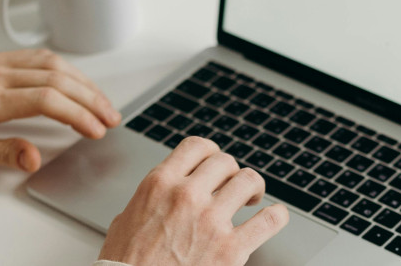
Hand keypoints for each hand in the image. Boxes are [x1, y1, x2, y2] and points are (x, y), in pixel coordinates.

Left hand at [0, 49, 120, 171]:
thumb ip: (2, 153)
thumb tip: (35, 157)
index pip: (46, 100)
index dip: (77, 114)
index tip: (96, 130)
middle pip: (58, 79)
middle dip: (91, 99)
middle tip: (111, 118)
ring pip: (54, 63)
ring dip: (84, 82)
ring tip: (102, 103)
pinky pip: (41, 57)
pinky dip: (67, 69)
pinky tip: (79, 83)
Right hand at [99, 136, 288, 265]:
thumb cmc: (124, 264)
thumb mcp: (126, 220)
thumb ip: (149, 199)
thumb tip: (161, 195)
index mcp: (159, 184)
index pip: (197, 146)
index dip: (211, 152)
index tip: (215, 163)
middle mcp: (186, 195)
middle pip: (225, 161)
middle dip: (231, 173)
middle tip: (232, 185)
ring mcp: (210, 221)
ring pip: (249, 180)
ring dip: (253, 188)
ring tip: (252, 198)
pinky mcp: (230, 249)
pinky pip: (268, 220)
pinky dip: (276, 216)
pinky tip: (274, 217)